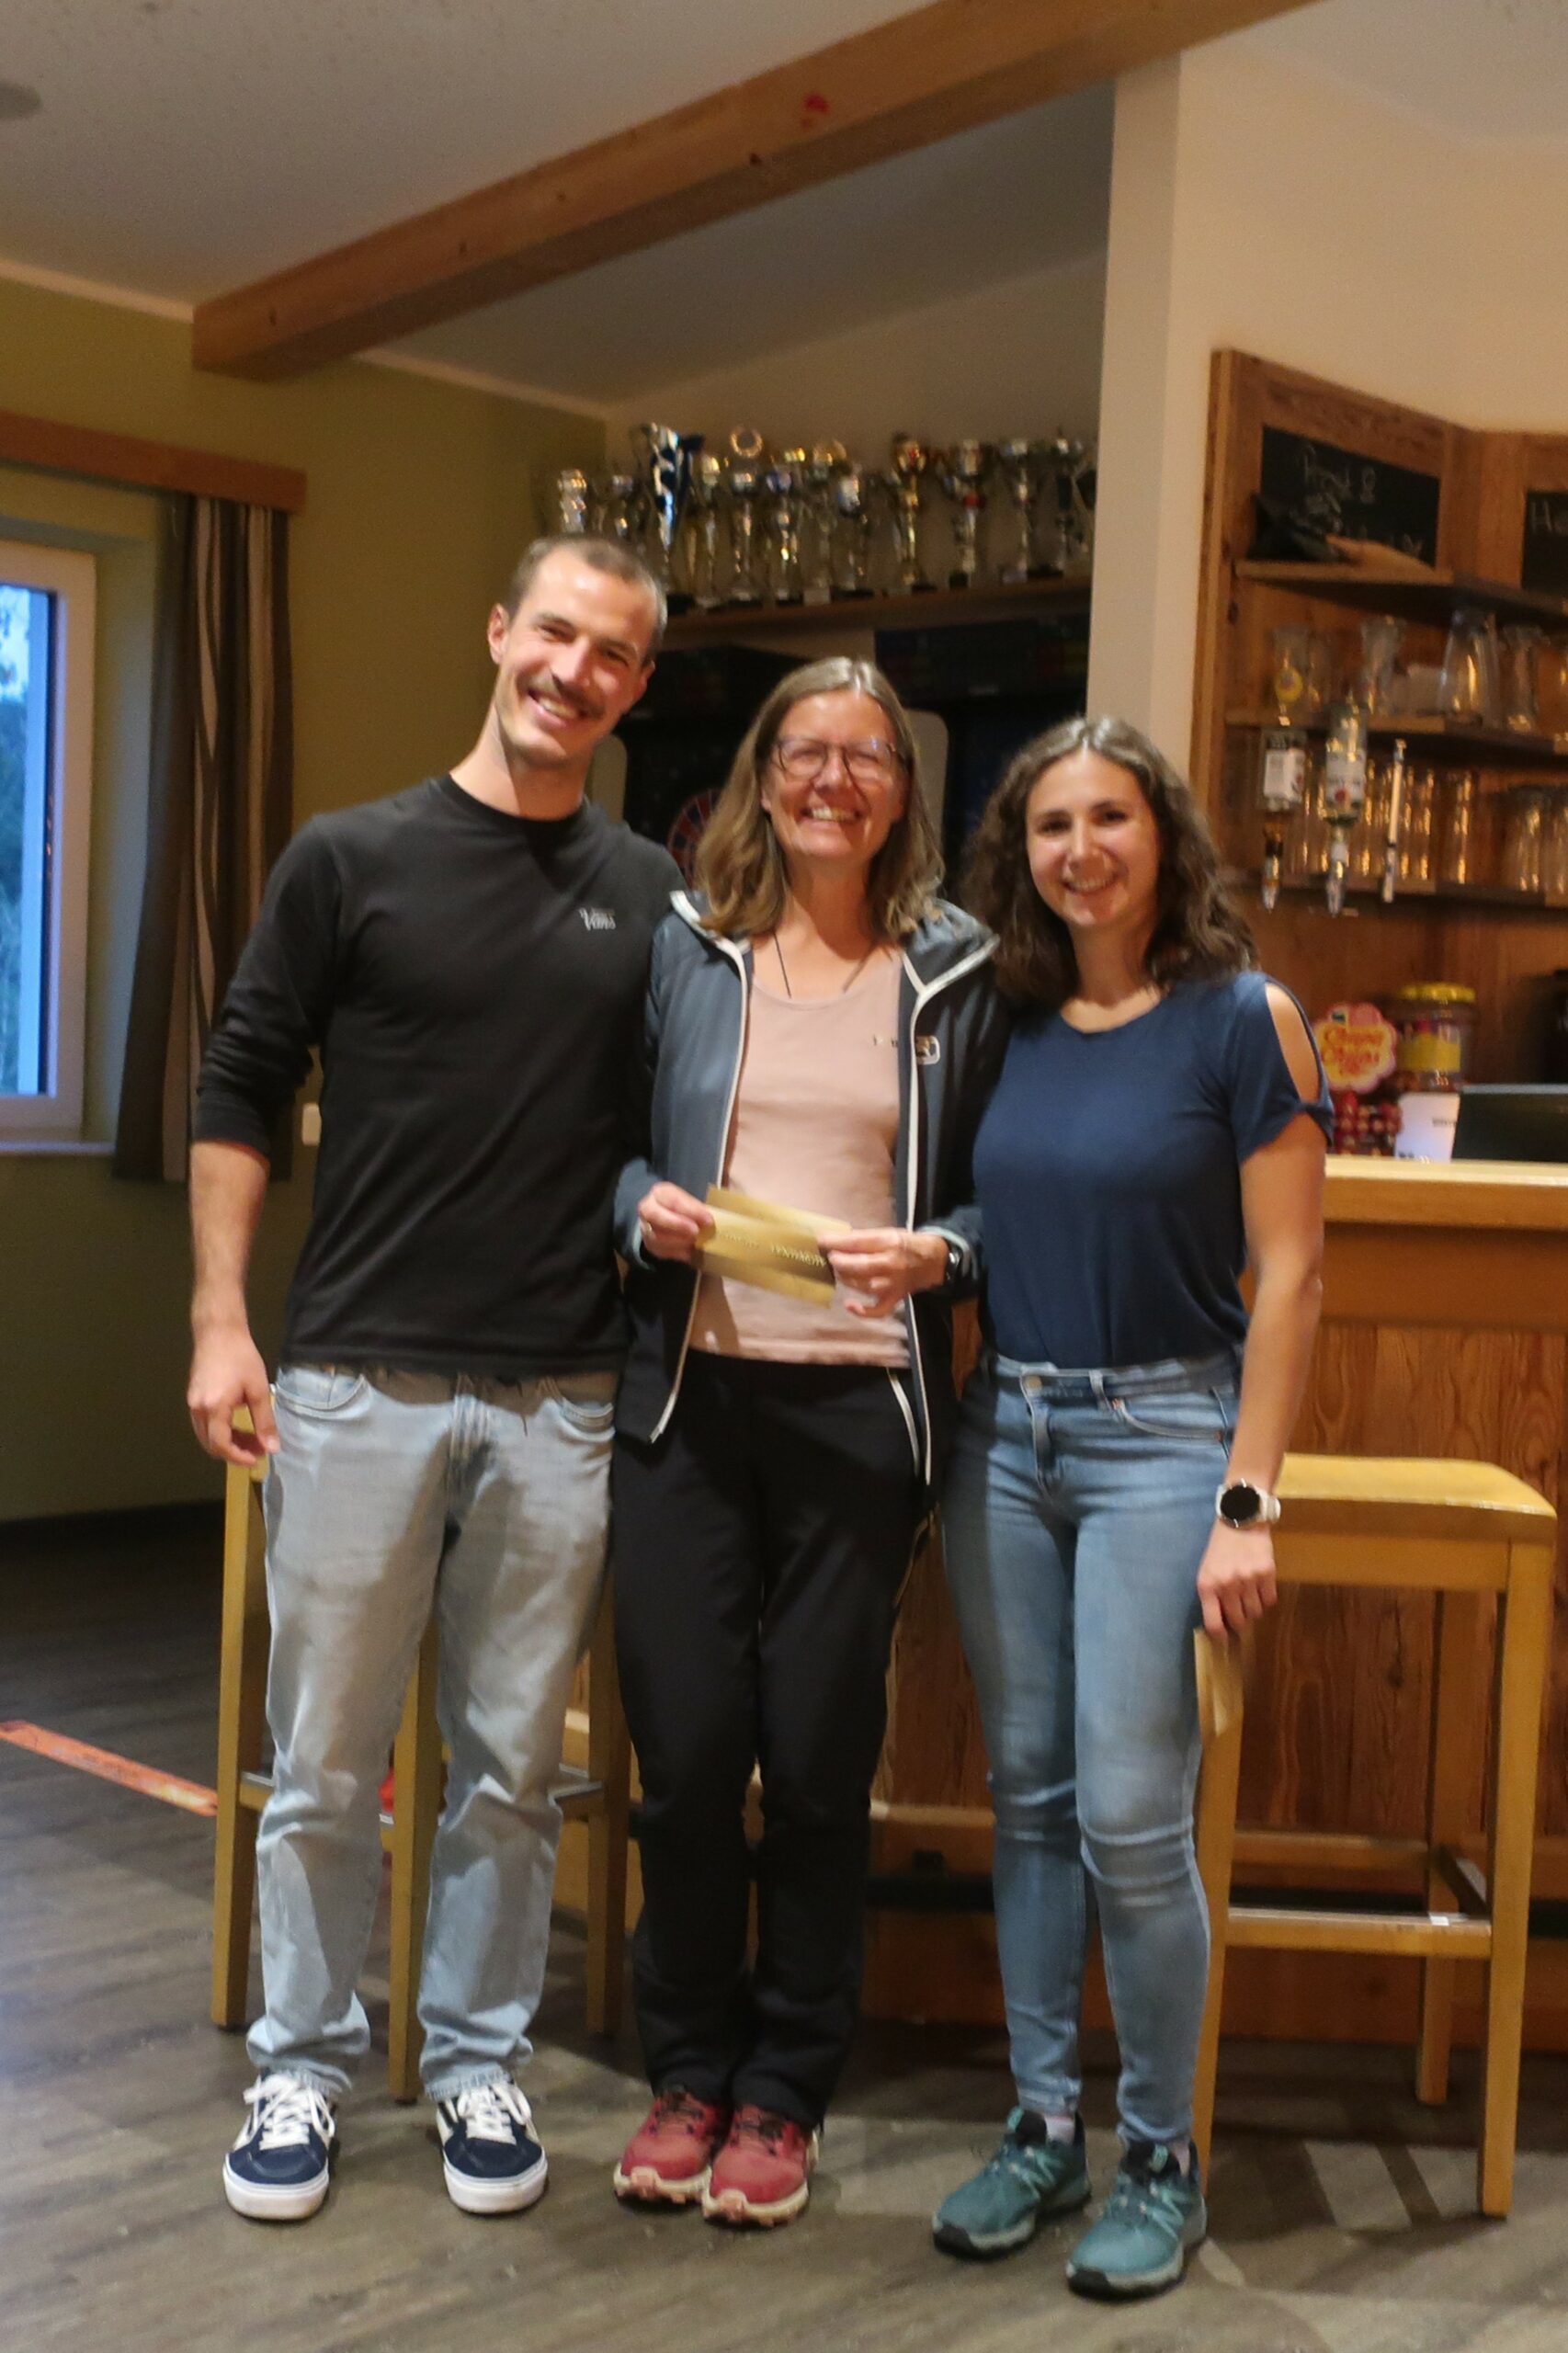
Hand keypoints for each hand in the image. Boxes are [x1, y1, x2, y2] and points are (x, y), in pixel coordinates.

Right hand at [187, 1322, 278, 1464]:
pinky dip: (219, 1431)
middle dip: (235, 1451)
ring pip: (205, 1436)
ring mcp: (192, 1404)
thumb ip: (265, 1422)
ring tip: (251, 1438)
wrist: (218, 1332)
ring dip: (227, 1442)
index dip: (238, 1457)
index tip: (257, 1459)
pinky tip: (237, 1425)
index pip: (221, 1445)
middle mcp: (197, 1409)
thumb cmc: (241, 1357)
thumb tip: (272, 1448)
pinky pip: (203, 1424)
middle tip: (258, 1449)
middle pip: (211, 1444)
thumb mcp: (258, 1390)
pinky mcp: (193, 1398)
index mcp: (213, 1408)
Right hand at [636, 1181, 712, 1264]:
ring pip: (656, 1236)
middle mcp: (648, 1207)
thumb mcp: (691, 1201)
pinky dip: (677, 1253)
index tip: (708, 1220)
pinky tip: (690, 1252)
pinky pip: (660, 1251)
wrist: (668, 1218)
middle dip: (678, 1225)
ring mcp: (646, 1227)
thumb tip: (719, 1214)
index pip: (673, 1199)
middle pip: (656, 1215)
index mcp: (661, 1192)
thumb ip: (700, 1207)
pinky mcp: (650, 1244)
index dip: (691, 1210)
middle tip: (697, 1232)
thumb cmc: (686, 1208)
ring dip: (678, 1241)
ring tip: (695, 1242)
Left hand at [821, 1227, 947, 1318]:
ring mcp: (893, 1284)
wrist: (934, 1261)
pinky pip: (878, 1310)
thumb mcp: (888, 1233)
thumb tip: (835, 1241)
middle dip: (840, 1261)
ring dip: (846, 1279)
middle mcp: (891, 1264)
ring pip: (864, 1285)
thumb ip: (865, 1238)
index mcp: (889, 1242)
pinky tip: (849, 1305)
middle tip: (829, 1258)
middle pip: (860, 1266)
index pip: (858, 1242)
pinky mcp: (894, 1299)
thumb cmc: (906, 1244)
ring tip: (838, 1272)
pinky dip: (863, 1311)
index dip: (836, 1242)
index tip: (820, 1240)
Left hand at [1196, 1520, 1277, 1643]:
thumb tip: (1221, 1623)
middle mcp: (1227, 1585)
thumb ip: (1212, 1595)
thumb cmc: (1220, 1547)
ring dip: (1254, 1609)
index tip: (1225, 1637)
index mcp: (1207, 1585)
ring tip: (1250, 1595)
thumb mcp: (1207, 1570)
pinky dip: (1266, 1598)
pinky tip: (1261, 1587)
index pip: (1213, 1623)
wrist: (1240, 1520)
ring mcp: (1248, 1580)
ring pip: (1255, 1613)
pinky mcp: (1267, 1573)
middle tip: (1241, 1615)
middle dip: (1240, 1622)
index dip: (1220, 1635)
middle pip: (1238, 1621)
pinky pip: (1270, 1600)